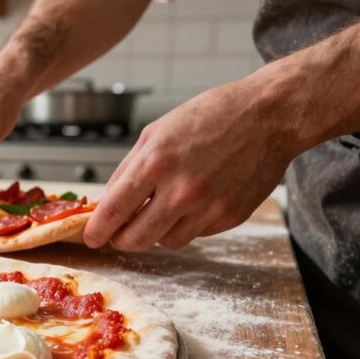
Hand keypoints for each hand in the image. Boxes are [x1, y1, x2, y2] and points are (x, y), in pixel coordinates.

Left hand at [83, 78, 296, 250]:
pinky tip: (195, 200)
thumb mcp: (156, 132)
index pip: (113, 211)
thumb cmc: (210, 116)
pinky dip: (187, 224)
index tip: (91, 237)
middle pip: (136, 239)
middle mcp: (181, 190)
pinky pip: (195, 234)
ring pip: (166, 242)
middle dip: (121, 240)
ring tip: (163, 208)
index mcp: (155, 163)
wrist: (268, 116)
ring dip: (156, 232)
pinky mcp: (230, 217)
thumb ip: (128, 170)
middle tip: (119, 234)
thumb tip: (107, 202)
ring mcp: (208, 207)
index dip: (97, 230)